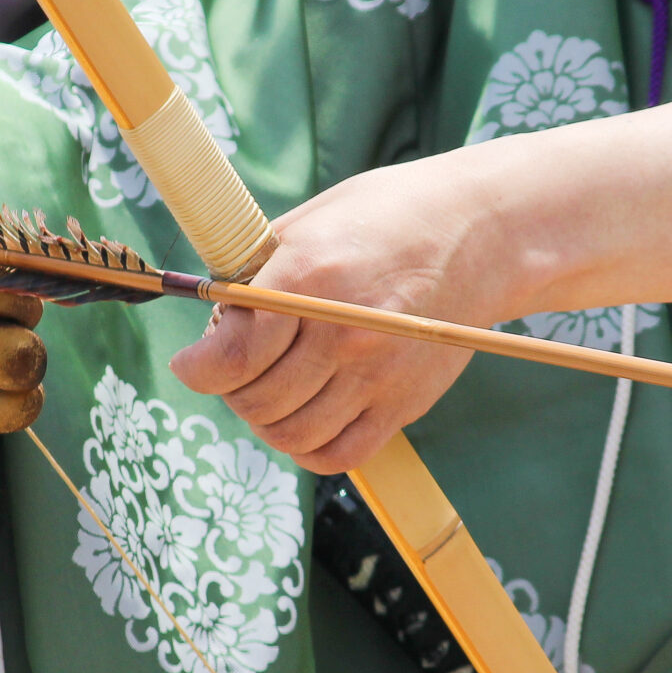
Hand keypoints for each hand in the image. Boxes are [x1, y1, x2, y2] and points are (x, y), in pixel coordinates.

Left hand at [170, 155, 520, 473]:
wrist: (479, 233)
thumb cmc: (384, 219)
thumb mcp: (308, 224)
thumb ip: (256, 275)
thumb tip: (211, 322)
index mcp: (309, 278)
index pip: (234, 355)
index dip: (199, 368)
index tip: (191, 364)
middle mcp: (343, 333)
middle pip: (257, 401)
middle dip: (231, 390)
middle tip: (237, 368)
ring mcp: (378, 374)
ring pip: (292, 435)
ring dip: (266, 420)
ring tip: (270, 389)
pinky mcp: (404, 402)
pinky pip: (339, 453)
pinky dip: (308, 447)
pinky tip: (305, 417)